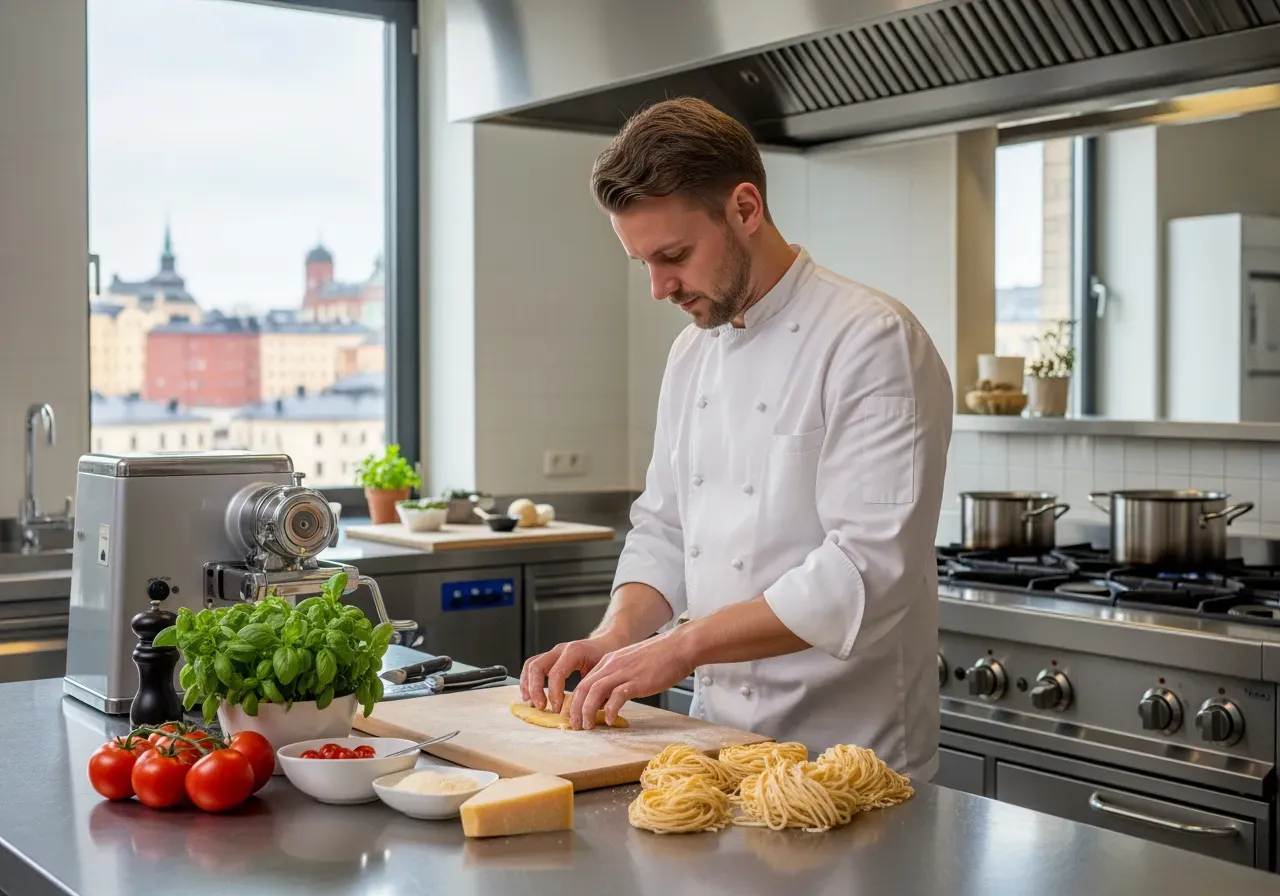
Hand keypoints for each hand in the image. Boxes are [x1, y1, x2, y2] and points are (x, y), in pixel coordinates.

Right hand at [519, 634, 624, 712]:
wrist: (606, 643)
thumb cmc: (606, 658)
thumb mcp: (604, 673)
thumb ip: (594, 690)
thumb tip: (585, 711)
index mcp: (575, 652)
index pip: (556, 673)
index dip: (554, 693)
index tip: (558, 709)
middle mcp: (561, 650)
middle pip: (537, 666)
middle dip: (535, 688)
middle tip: (541, 706)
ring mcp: (553, 652)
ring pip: (531, 665)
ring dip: (528, 685)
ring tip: (531, 702)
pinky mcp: (550, 658)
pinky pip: (532, 666)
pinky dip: (528, 681)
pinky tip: (530, 695)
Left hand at [568, 630, 694, 729]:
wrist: (680, 646)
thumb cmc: (661, 657)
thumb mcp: (631, 665)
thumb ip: (617, 679)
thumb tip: (606, 701)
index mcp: (609, 662)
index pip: (584, 683)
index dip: (575, 702)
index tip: (574, 716)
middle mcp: (612, 665)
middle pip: (583, 688)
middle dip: (575, 709)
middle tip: (575, 726)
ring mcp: (624, 672)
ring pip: (594, 692)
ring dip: (587, 711)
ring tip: (587, 726)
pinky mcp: (638, 680)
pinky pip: (617, 696)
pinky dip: (610, 710)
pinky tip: (611, 720)